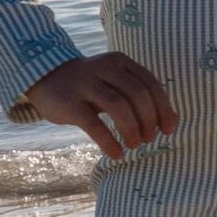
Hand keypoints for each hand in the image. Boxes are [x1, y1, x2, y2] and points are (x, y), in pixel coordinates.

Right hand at [27, 53, 179, 159]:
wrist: (45, 77)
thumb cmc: (90, 86)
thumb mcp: (114, 82)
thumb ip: (139, 97)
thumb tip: (170, 123)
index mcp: (120, 62)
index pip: (150, 84)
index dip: (163, 109)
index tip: (168, 130)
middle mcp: (104, 68)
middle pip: (137, 94)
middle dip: (149, 120)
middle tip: (148, 139)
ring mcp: (86, 84)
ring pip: (118, 106)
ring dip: (132, 130)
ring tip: (134, 145)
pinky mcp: (70, 103)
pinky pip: (94, 124)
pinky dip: (109, 141)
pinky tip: (116, 154)